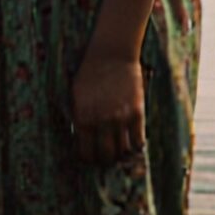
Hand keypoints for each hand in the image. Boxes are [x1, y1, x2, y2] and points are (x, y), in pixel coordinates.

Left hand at [70, 47, 145, 167]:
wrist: (111, 54)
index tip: (91, 159)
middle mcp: (102, 122)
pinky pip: (138, 141)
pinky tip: (133, 142)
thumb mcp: (76, 96)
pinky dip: (136, 146)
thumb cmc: (89, 73)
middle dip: (105, 160)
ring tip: (120, 151)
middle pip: (106, 156)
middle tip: (107, 158)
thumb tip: (82, 140)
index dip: (89, 159)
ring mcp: (121, 118)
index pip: (86, 153)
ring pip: (123, 151)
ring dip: (121, 154)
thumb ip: (79, 118)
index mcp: (83, 119)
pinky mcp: (137, 113)